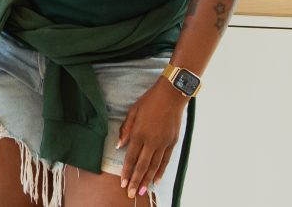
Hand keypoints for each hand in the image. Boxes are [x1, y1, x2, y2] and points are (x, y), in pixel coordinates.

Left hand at [118, 80, 188, 199]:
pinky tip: (156, 180)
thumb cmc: (149, 101)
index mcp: (139, 133)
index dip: (127, 172)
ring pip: (154, 166)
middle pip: (142, 166)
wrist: (171, 95)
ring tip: (142, 191)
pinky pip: (165, 161)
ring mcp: (163, 143)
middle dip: (136, 181)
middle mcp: (151, 141)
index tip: (123, 183)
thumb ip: (125, 129)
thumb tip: (119, 145)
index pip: (131, 157)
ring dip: (148, 180)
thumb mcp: (133, 111)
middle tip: (131, 194)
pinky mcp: (172, 143)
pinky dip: (161, 172)